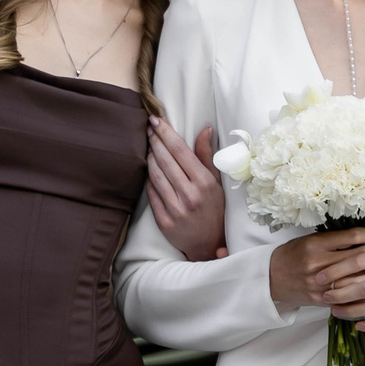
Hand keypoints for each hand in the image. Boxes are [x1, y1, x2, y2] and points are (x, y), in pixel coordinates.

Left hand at [146, 119, 226, 260]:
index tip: (157, 120)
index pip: (181, 151)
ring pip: (156, 175)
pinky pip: (151, 194)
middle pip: (165, 160)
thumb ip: (207, 155)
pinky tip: (147, 169)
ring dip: (149, 157)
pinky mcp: (164, 222)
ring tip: (148, 146)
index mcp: (204, 183)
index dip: (167, 133)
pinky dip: (148, 179)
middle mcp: (190, 195)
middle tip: (148, 128)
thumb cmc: (214, 209)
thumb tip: (205, 128)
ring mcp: (176, 209)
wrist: (209, 245)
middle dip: (155, 141)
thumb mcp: (216, 182)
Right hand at [269, 225, 364, 314]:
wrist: (272, 278)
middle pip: (360, 258)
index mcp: (316, 244)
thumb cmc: (294, 255)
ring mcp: (321, 284)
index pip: (353, 237)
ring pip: (360, 280)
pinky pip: (351, 297)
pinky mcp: (322, 300)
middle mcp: (319, 264)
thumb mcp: (311, 240)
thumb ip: (336, 240)